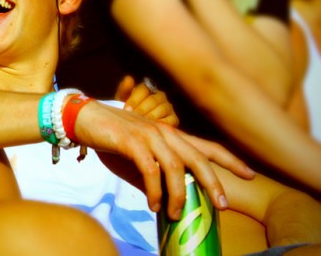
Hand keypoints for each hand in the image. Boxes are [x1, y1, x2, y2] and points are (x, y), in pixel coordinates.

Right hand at [73, 101, 254, 219]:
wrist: (83, 118)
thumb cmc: (111, 138)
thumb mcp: (137, 158)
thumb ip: (153, 174)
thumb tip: (165, 199)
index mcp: (169, 134)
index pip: (206, 145)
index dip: (229, 159)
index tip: (250, 173)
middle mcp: (164, 132)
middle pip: (197, 157)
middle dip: (213, 181)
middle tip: (222, 204)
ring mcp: (148, 135)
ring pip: (175, 166)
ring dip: (178, 193)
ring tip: (175, 213)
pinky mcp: (132, 142)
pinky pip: (149, 169)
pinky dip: (155, 190)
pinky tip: (154, 204)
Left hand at [115, 76, 178, 126]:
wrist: (137, 125)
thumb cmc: (129, 110)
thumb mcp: (123, 100)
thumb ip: (124, 89)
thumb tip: (129, 78)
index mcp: (148, 89)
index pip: (143, 89)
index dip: (134, 99)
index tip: (126, 109)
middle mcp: (160, 96)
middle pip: (152, 100)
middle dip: (141, 109)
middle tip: (133, 117)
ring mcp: (168, 107)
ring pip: (162, 109)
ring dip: (151, 116)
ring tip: (141, 124)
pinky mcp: (174, 119)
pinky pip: (169, 120)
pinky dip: (160, 124)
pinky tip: (151, 128)